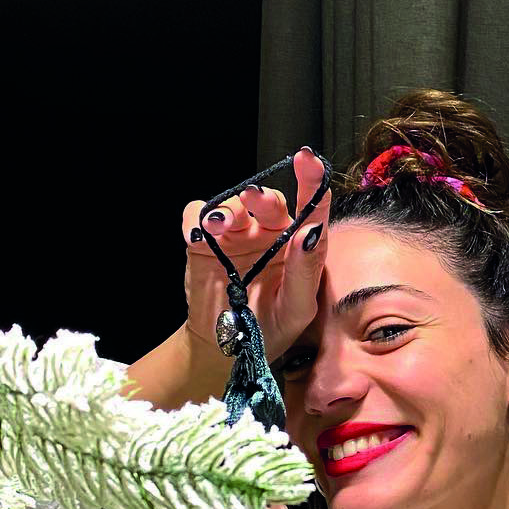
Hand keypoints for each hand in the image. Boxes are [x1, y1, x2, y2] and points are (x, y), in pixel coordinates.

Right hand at [181, 148, 330, 366]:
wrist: (224, 348)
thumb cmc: (270, 329)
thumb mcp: (296, 310)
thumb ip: (306, 272)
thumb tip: (310, 232)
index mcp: (299, 246)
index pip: (311, 208)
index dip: (312, 181)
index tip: (308, 160)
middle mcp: (269, 234)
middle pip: (269, 202)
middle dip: (262, 198)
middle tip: (254, 200)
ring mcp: (236, 235)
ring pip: (232, 204)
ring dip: (227, 209)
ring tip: (219, 226)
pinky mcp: (203, 241)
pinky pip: (197, 216)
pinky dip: (196, 218)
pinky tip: (198, 233)